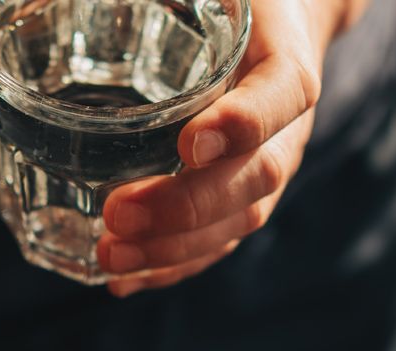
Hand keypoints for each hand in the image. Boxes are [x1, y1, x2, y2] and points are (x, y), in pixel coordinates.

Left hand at [98, 0, 365, 295]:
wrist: (278, 22)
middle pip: (254, 177)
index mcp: (286, 59)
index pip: (282, 95)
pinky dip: (169, 266)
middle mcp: (286, 126)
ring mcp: (266, 169)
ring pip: (235, 222)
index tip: (189, 143)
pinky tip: (122, 280)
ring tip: (109, 257)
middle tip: (118, 215)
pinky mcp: (239, 199)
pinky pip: (214, 243)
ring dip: (172, 248)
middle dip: (185, 206)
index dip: (242, 125)